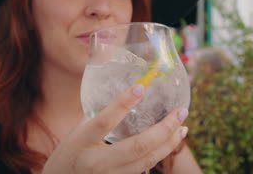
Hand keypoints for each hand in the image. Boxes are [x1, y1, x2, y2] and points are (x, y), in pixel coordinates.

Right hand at [41, 84, 188, 173]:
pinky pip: (143, 170)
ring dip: (168, 144)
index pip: (104, 121)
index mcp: (81, 142)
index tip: (141, 86)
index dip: (122, 104)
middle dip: (164, 129)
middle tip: (181, 112)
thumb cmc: (70, 154)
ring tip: (182, 128)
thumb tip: (127, 94)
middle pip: (137, 147)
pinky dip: (159, 155)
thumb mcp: (78, 133)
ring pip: (146, 161)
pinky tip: (169, 144)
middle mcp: (96, 162)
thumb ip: (99, 118)